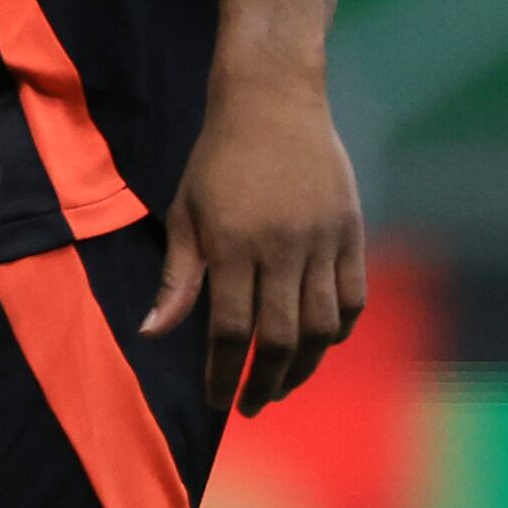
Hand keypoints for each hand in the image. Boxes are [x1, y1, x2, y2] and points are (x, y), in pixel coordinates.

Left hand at [149, 75, 364, 413]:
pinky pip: (354, 296)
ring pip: (323, 325)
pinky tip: (320, 345)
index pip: (231, 330)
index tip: (217, 401)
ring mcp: (323, 240)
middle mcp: (282, 248)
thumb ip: (177, 277)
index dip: (224, 373)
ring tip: (283, 384)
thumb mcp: (184, 214)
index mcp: (232, 246)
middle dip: (265, 382)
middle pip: (280, 337)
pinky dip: (340, 329)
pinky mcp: (351, 231)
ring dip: (304, 365)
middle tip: (252, 405)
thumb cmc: (217, 160)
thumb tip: (154, 333)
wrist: (273, 102)